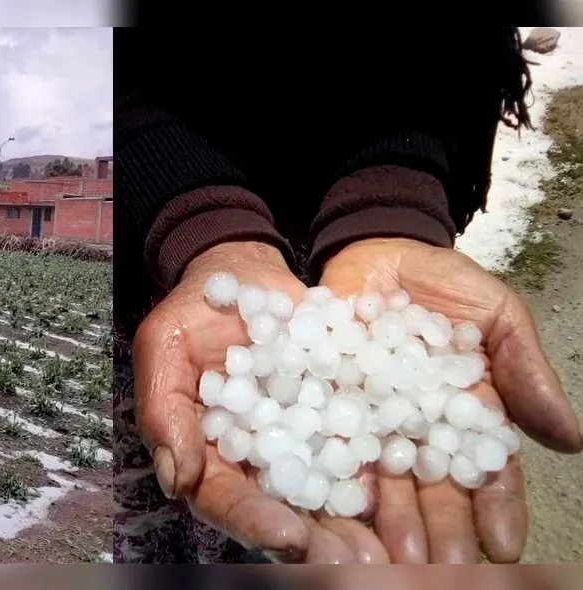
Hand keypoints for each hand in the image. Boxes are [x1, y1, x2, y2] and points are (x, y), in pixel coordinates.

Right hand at [133, 241, 387, 562]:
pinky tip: (411, 502)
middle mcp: (253, 461)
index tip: (288, 535)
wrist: (246, 275)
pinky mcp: (336, 423)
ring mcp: (298, 445)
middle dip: (313, 543)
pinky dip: (382, 483)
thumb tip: (176, 480)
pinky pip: (358, 457)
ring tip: (386, 551)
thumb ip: (164, 409)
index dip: (252, 520)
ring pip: (323, 499)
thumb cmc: (194, 310)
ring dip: (353, 530)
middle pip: (278, 513)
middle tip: (352, 563)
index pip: (224, 498)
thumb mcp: (165, 345)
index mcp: (206, 452)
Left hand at [319, 237, 581, 562]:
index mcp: (465, 416)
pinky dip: (335, 485)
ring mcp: (368, 422)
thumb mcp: (496, 314)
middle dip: (442, 532)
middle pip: (433, 491)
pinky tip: (340, 518)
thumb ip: (524, 370)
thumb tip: (570, 440)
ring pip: (383, 484)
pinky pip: (327, 449)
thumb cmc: (441, 283)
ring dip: (390, 525)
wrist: (371, 248)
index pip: (486, 471)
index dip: (497, 508)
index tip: (505, 545)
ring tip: (393, 560)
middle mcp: (417, 431)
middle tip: (444, 571)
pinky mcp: (322, 407)